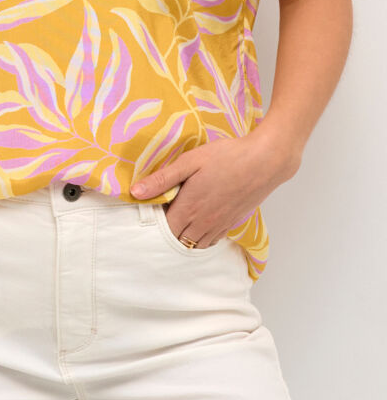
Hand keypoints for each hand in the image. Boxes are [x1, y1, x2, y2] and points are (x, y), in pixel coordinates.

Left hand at [129, 128, 299, 247]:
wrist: (265, 162)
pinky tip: (199, 221)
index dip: (154, 221)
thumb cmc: (227, 157)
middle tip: (164, 211)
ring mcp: (219, 226)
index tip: (151, 207)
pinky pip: (211, 240)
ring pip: (195, 243)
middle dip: (167, 230)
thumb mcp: (190, 162)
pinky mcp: (232, 224)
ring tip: (179, 216)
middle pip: (177, 239)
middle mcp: (203, 223)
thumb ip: (163, 179)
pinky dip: (201, 236)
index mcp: (189, 208)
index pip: (163, 229)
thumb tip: (135, 192)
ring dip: (184, 235)